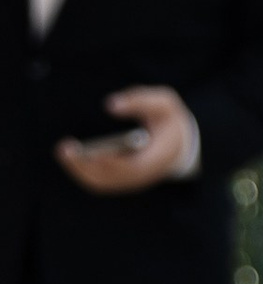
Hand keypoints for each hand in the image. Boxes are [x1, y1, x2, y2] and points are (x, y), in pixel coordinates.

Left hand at [56, 85, 196, 192]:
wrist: (178, 143)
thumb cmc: (168, 120)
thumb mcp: (164, 103)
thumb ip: (140, 100)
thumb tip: (110, 105)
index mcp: (158, 158)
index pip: (133, 168)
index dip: (111, 163)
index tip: (90, 153)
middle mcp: (144, 175)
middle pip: (112, 178)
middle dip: (85, 166)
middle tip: (65, 148)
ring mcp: (132, 180)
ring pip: (102, 183)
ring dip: (80, 170)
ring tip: (64, 151)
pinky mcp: (121, 180)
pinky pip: (99, 181)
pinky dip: (83, 171)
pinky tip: (70, 156)